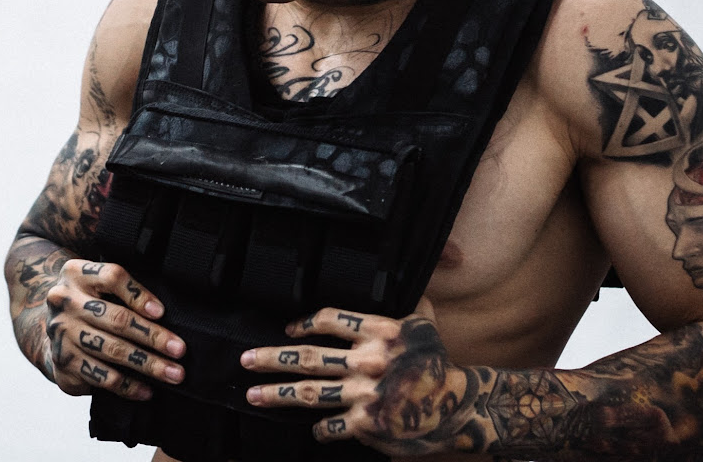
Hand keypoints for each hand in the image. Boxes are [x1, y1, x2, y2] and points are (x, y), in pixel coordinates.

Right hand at [45, 260, 185, 399]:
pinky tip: (147, 390)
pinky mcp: (63, 363)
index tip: (162, 312)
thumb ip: (125, 288)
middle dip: (154, 336)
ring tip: (173, 373)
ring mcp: (63, 334)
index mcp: (77, 273)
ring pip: (112, 351)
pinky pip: (101, 377)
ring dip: (148, 364)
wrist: (48, 325)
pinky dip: (127, 385)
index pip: (112, 278)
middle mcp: (65, 302)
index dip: (139, 295)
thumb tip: (163, 313)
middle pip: (116, 319)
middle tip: (180, 350)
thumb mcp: (99, 282)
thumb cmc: (90, 299)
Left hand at [240, 301, 473, 455]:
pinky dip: (320, 428)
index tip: (288, 330)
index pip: (330, 319)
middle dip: (270, 359)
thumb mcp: (424, 321)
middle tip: (244, 359)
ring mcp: (364, 393)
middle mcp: (367, 359)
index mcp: (378, 330)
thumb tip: (400, 272)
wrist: (458, 406)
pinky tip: (313, 430)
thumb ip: (407, 298)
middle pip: (307, 358)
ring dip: (276, 394)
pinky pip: (332, 426)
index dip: (305, 322)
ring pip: (309, 392)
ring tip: (252, 395)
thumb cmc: (437, 361)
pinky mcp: (368, 424)